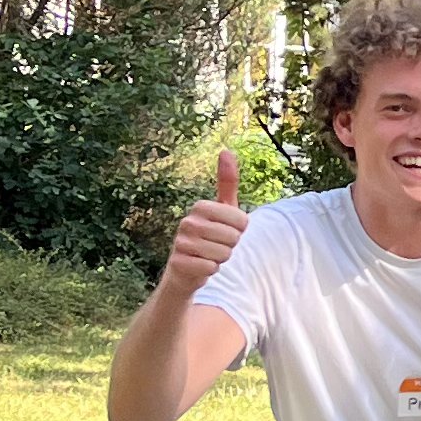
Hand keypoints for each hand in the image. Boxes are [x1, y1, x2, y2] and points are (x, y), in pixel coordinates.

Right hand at [163, 150, 247, 294]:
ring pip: (223, 254)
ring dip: (221, 259)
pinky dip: (210, 270)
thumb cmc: (209, 236)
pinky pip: (210, 268)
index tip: (227, 230)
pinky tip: (201, 266)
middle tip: (216, 245)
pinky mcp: (178, 263)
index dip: (240, 230)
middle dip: (230, 246)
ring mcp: (180, 242)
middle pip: (233, 238)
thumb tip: (226, 150)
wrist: (185, 268)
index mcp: (200, 206)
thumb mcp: (222, 209)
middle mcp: (187, 222)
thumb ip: (227, 182)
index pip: (241, 221)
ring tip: (208, 255)